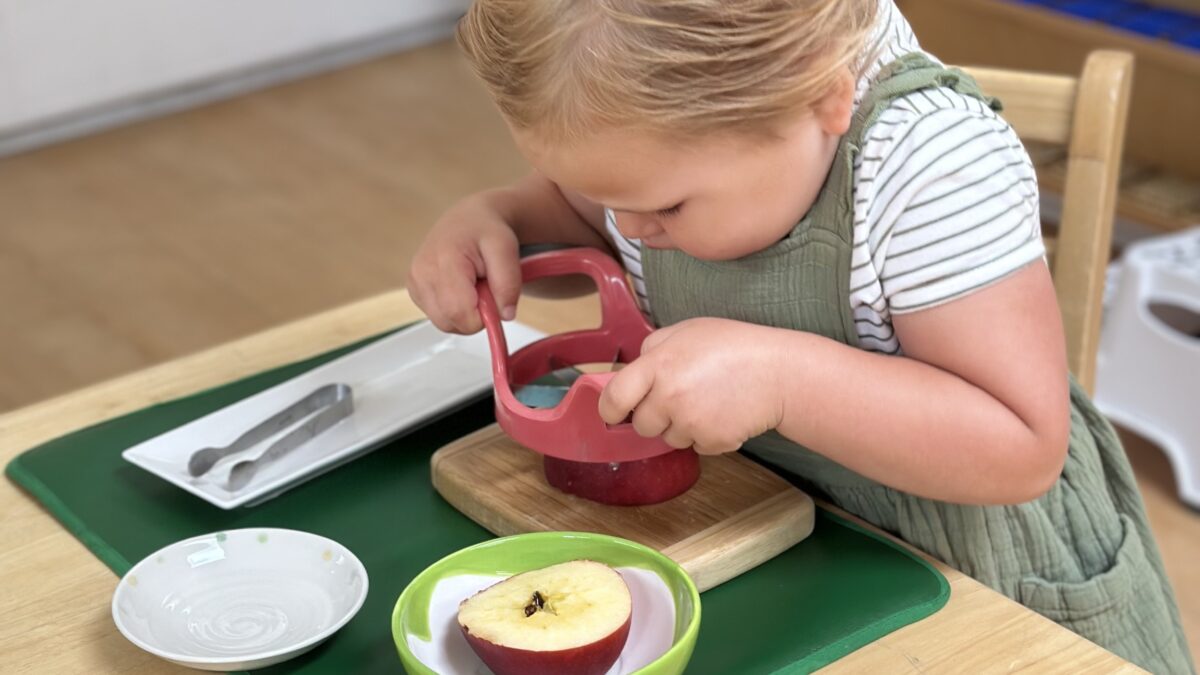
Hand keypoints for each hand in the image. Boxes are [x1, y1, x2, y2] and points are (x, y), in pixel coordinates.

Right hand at [406, 193, 521, 333]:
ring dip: (465, 313)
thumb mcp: (507, 248)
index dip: (483, 316)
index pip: (459, 313)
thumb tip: (504, 315)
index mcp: (443, 261)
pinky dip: (454, 309)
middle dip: (474, 315)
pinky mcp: (414, 289)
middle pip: (450, 322)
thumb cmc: (486, 230)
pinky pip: (438, 316)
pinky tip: (460, 287)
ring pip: (444, 323)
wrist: (468, 219)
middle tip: (484, 288)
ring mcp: (414, 282)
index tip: (494, 298)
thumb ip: (508, 283)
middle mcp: (421, 273)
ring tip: (473, 285)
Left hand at [597, 318, 786, 454]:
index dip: (610, 410)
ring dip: (682, 426)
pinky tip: (724, 413)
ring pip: (669, 438)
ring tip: (710, 400)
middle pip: (642, 425)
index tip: (614, 413)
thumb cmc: (735, 347)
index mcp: (659, 365)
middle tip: (681, 397)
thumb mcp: (688, 330)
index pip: (614, 398)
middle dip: (656, 416)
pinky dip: (707, 436)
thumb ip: (654, 348)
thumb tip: (633, 370)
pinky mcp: (711, 442)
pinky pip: (696, 447)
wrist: (780, 373)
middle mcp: (669, 396)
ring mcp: (690, 422)